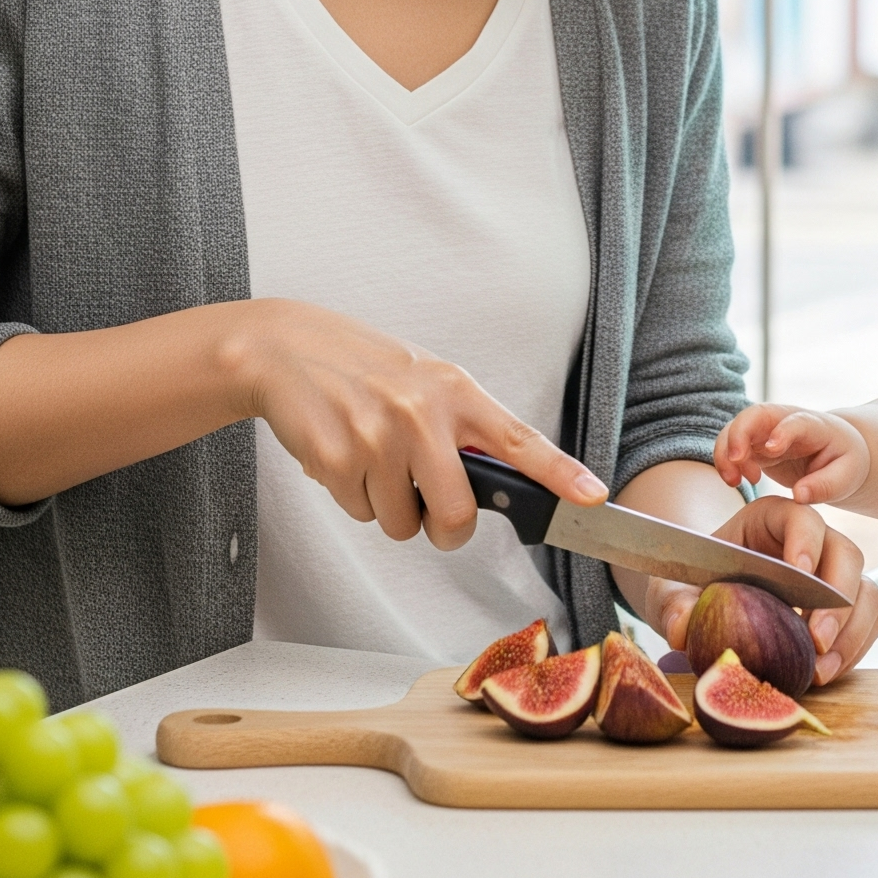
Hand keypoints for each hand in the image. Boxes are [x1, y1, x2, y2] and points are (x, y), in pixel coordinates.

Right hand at [237, 297, 605, 547]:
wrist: (284, 349)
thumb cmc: (363, 367)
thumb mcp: (424, 380)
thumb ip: (461, 426)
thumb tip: (496, 485)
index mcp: (455, 390)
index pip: (519, 439)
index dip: (559, 473)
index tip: (593, 497)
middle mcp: (422, 413)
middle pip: (457, 515)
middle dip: (445, 529)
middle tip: (428, 508)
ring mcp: (379, 438)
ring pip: (403, 524)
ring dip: (390, 508)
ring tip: (372, 458)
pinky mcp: (338, 460)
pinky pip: (362, 514)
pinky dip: (354, 497)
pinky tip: (343, 454)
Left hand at [647, 496, 877, 686]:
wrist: (707, 601)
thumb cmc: (694, 581)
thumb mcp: (673, 587)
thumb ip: (674, 603)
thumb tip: (683, 628)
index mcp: (770, 519)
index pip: (802, 517)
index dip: (806, 543)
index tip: (798, 575)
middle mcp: (810, 542)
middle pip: (846, 553)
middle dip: (838, 598)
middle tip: (816, 639)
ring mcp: (831, 576)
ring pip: (866, 591)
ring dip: (852, 631)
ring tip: (821, 667)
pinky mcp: (843, 610)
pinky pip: (869, 622)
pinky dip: (856, 647)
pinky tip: (827, 670)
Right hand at [713, 402, 870, 505]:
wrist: (836, 450)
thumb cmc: (843, 461)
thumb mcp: (846, 476)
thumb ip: (825, 486)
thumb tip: (799, 496)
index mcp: (814, 425)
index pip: (796, 421)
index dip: (783, 431)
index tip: (772, 448)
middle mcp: (785, 420)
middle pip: (755, 414)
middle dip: (739, 434)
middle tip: (735, 461)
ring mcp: (767, 428)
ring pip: (736, 427)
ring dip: (727, 451)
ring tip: (735, 481)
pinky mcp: (755, 441)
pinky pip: (732, 444)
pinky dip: (728, 461)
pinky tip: (742, 480)